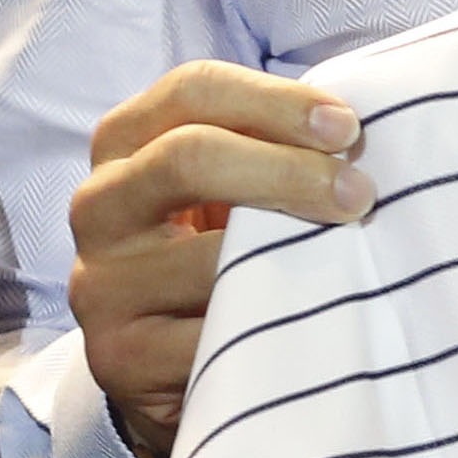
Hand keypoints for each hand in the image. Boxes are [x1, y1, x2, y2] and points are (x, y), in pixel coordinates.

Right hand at [70, 62, 368, 457]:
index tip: (347, 128)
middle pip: (187, 157)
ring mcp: (100, 284)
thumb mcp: (226, 188)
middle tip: (359, 194)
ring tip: (351, 264)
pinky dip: (273, 328)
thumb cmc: (214, 251)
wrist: (163, 366)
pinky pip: (211, 335)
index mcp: (122, 143)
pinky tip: (316, 324)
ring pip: (204, 257)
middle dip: (287, 170)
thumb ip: (265, 147)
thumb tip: (351, 131)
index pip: (192, 91)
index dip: (275, 101)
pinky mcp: (118, 357)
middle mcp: (97, 204)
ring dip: (292, 259)